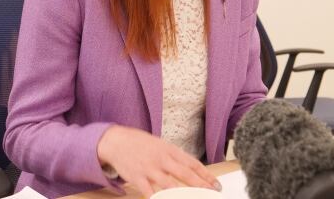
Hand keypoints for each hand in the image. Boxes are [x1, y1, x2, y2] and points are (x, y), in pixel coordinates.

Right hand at [97, 125, 220, 196]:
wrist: (117, 141)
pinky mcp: (137, 178)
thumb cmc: (141, 144)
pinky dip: (158, 198)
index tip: (216, 185)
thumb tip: (192, 170)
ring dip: (183, 194)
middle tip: (213, 193)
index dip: (206, 175)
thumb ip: (175, 158)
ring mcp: (150, 169)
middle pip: (186, 174)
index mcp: (170, 150)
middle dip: (201, 186)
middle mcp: (162, 159)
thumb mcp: (161, 146)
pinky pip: (150, 192)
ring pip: (170, 185)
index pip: (192, 163)